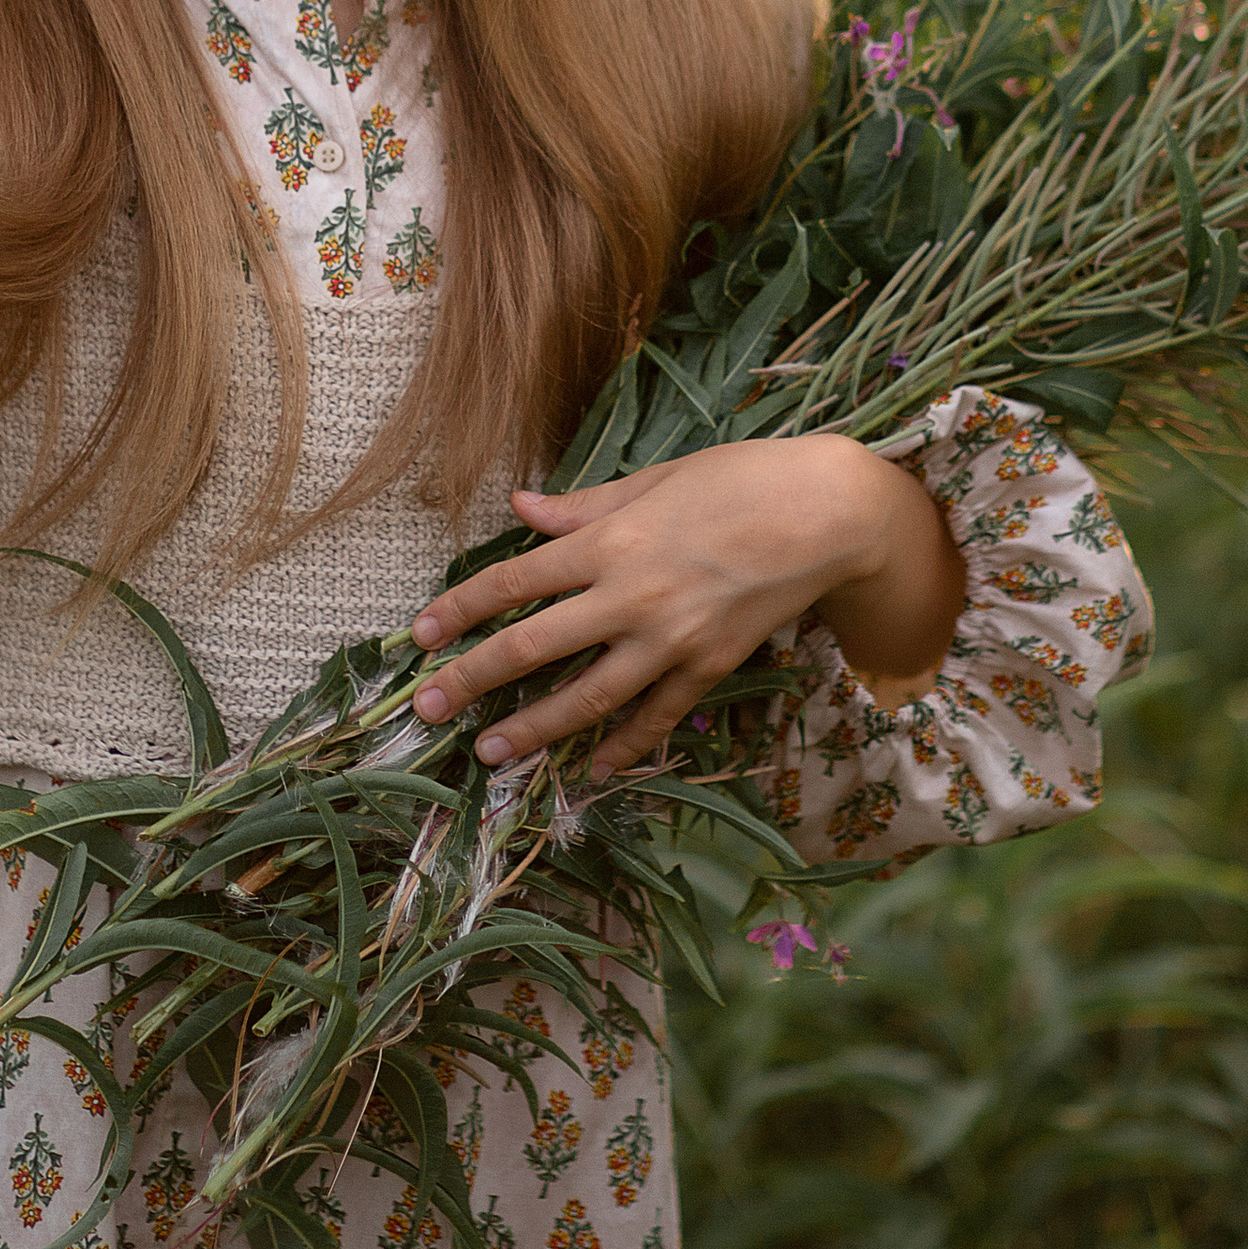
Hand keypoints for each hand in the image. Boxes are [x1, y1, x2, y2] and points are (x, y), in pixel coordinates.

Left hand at [405, 434, 963, 780]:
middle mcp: (631, 596)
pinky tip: (593, 770)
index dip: (459, 610)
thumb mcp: (655, 480)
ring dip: (534, 728)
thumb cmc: (740, 479)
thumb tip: (521, 509)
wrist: (827, 513)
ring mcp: (671, 639)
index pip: (513, 582)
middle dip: (473, 680)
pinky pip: (657, 716)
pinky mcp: (710, 666)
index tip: (420, 636)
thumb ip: (584, 507)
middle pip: (533, 647)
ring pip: (588, 697)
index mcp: (610, 541)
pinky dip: (624, 746)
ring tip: (491, 753)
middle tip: (427, 709)